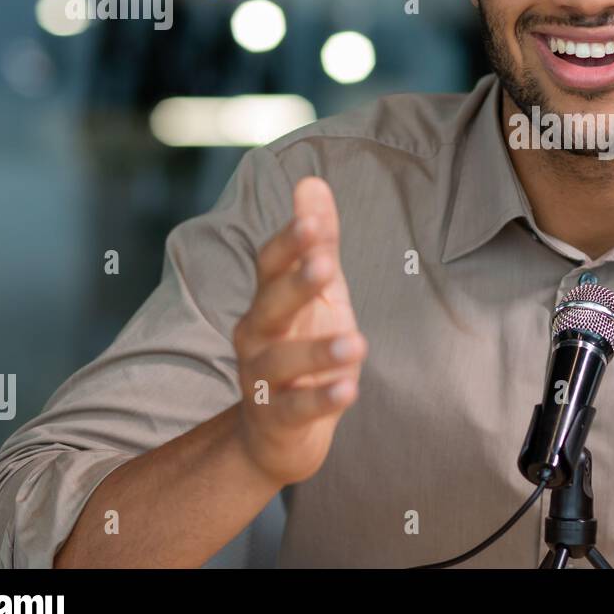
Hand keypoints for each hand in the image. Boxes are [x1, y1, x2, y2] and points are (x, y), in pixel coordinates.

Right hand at [234, 176, 368, 486]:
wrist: (276, 432)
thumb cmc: (301, 346)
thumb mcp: (317, 292)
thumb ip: (317, 242)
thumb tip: (311, 180)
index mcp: (267, 300)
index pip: (270, 264)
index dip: (290, 242)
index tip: (313, 219)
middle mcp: (256, 336)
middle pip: (269, 305)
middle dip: (295, 283)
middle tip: (326, 263)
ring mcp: (262, 380)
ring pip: (282, 361)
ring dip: (319, 351)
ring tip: (357, 343)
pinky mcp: (278, 419)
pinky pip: (297, 409)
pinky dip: (322, 400)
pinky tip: (350, 390)